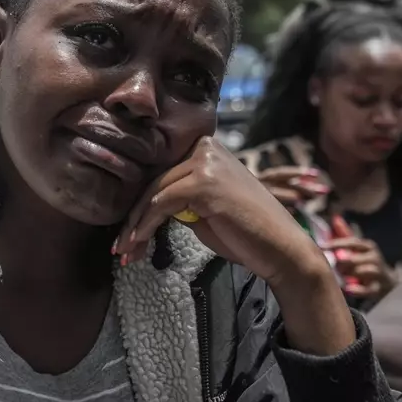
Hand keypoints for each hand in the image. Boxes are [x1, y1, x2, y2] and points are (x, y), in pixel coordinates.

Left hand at [119, 138, 325, 286]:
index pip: (162, 174)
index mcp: (206, 149)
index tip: (127, 234)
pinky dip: (145, 226)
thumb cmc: (244, 233)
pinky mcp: (204, 183)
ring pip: (153, 194)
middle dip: (133, 219)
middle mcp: (205, 148)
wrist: (281, 250)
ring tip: (125, 252)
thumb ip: (177, 198)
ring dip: (135, 227)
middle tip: (120, 248)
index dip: (140, 205)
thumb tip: (145, 205)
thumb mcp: (202, 208)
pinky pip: (161, 203)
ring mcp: (206, 163)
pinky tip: (137, 244)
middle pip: (154, 182)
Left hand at [325, 237, 396, 299]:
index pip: (352, 242)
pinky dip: (358, 290)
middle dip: (341, 262)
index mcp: (368, 246)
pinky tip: (348, 289)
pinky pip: (369, 289)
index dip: (336, 244)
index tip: (321, 246)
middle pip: (355, 258)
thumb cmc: (364, 261)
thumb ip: (345, 234)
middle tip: (332, 266)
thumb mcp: (357, 248)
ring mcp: (379, 273)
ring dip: (348, 274)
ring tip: (340, 277)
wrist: (386, 281)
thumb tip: (335, 217)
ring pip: (362, 271)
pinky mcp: (379, 288)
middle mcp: (375, 258)